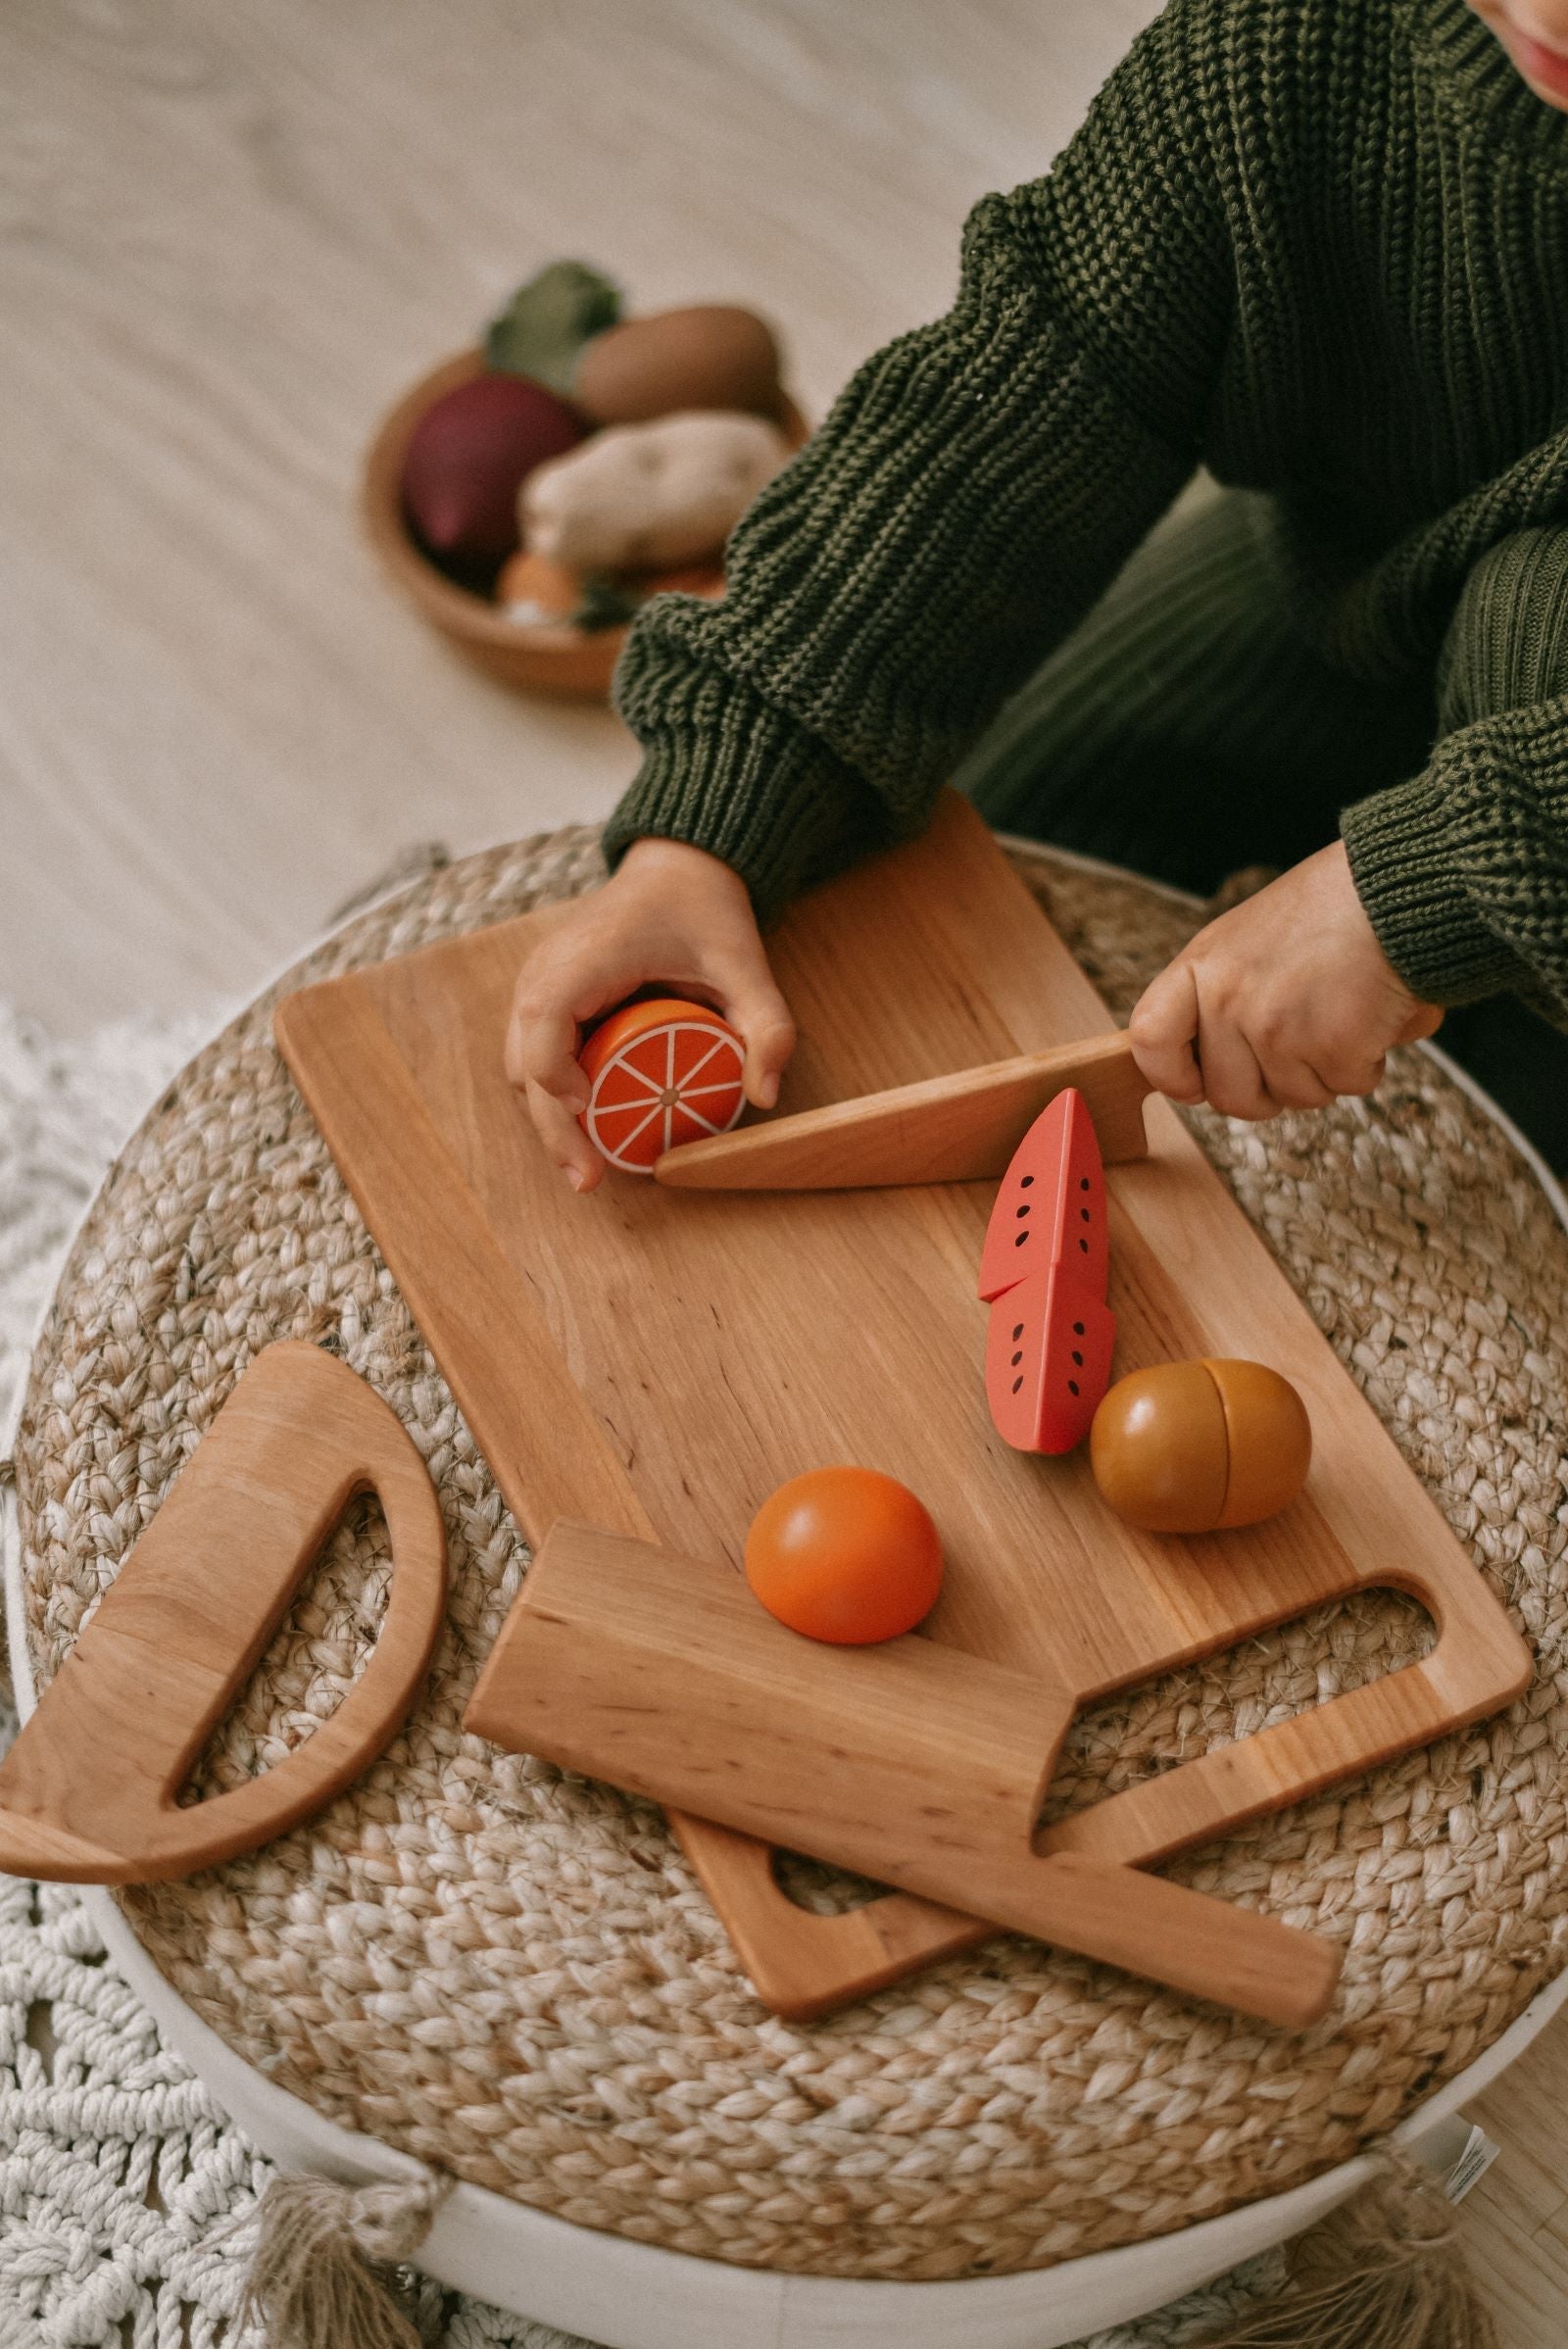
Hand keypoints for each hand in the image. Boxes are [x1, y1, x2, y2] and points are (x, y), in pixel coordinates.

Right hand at [505, 836, 796, 1190]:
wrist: (676, 868)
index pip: (544, 1026)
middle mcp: (544, 973)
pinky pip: (534, 1057)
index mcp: (581, 959)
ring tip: (588, 1166)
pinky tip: (587, 1130)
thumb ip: (767, 1025)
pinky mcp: (544, 999)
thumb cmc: (704, 911)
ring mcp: (537, 986)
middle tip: (589, 1180)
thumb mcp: (746, 964)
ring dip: (550, 1118)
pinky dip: (554, 1096)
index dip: (557, 1080)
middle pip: (524, 1064)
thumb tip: (767, 1096)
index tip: (591, 1117)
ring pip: (521, 1068)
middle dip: (552, 1128)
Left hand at [1127, 841, 1443, 1118]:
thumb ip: (1221, 994)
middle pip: (1229, 1097)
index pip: (1149, 1042)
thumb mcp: (1246, 937)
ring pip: (1296, 1098)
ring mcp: (1275, 1028)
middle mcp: (1229, 1001)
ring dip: (1327, 1070)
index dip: (1173, 1075)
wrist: (1397, 889)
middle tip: (1302, 1048)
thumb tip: (1207, 1074)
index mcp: (1202, 968)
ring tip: (1343, 1010)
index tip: (1198, 1083)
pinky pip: (1348, 1086)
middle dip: (1270, 1089)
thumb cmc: (1330, 909)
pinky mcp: (1331, 1046)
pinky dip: (1369, 1061)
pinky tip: (1374, 1015)